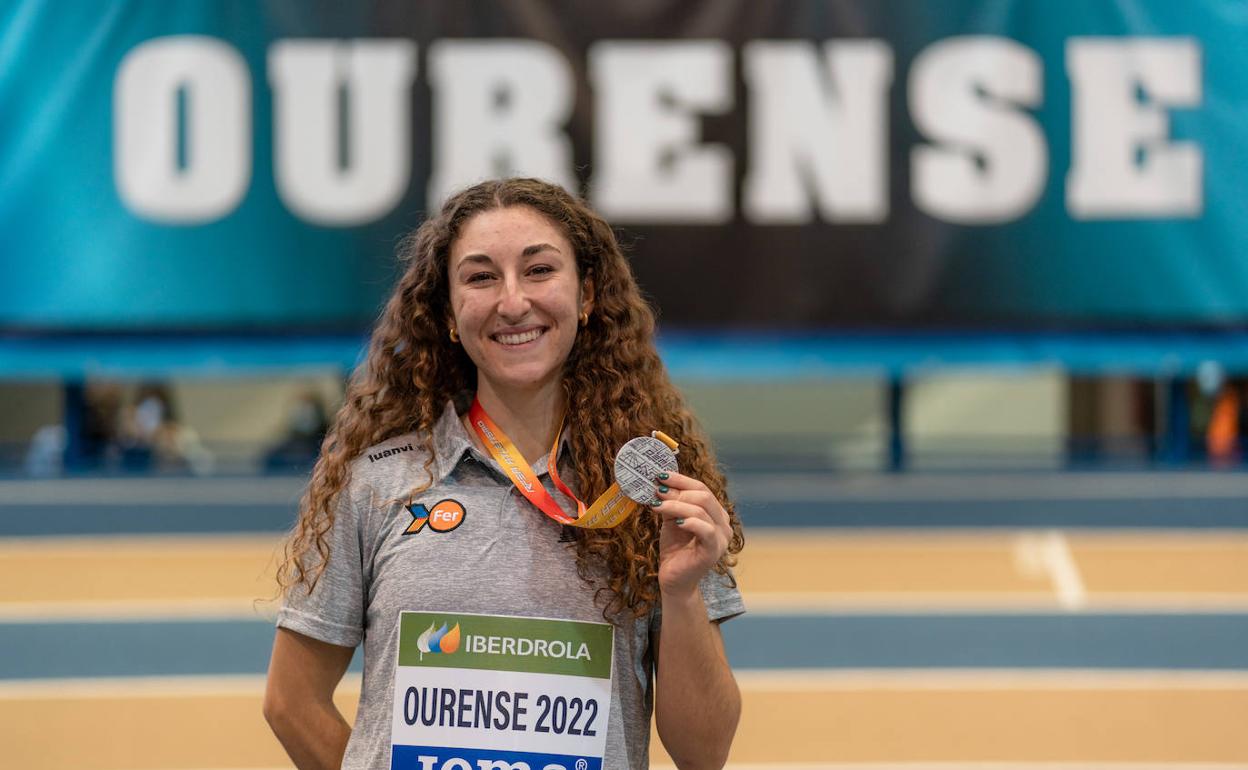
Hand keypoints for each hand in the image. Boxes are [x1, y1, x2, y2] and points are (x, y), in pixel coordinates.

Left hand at [651, 472, 731, 596]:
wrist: (674, 580)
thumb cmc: (675, 550)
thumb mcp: (671, 520)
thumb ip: (671, 503)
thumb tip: (661, 483)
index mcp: (716, 513)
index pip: (702, 488)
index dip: (681, 480)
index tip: (660, 475)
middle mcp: (723, 524)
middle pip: (704, 495)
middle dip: (677, 491)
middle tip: (656, 490)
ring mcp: (721, 538)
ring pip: (701, 509)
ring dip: (676, 504)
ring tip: (656, 504)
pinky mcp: (714, 551)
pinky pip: (706, 530)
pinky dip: (690, 522)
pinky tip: (675, 522)